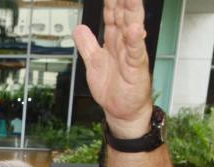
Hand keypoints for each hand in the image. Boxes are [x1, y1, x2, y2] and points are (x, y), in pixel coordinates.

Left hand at [72, 0, 152, 137]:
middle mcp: (125, 44)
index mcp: (114, 41)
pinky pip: (136, 53)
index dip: (110, 2)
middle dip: (123, 2)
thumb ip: (86, 44)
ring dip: (132, 14)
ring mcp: (132, 55)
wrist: (120, 109)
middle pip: (124, 17)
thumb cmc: (111, 86)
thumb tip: (78, 28)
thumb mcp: (93, 62)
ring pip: (132, 30)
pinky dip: (135, 41)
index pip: (112, 16)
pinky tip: (135, 30)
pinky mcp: (136, 69)